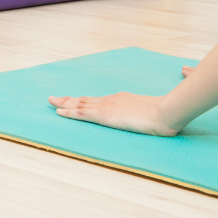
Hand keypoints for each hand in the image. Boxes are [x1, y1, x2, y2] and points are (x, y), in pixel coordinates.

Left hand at [48, 92, 178, 135]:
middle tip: (54, 98)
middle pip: (84, 100)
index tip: (74, 100)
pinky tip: (59, 112)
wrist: (166, 112)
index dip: (84, 100)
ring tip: (51, 101)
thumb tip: (150, 119)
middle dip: (69, 99)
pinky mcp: (105, 115)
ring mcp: (106, 106)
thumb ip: (146, 113)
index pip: (97, 100)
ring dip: (64, 103)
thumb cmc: (165, 114)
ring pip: (79, 104)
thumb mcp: (153, 112)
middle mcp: (110, 100)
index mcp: (121, 99)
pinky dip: (69, 112)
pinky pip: (82, 113)